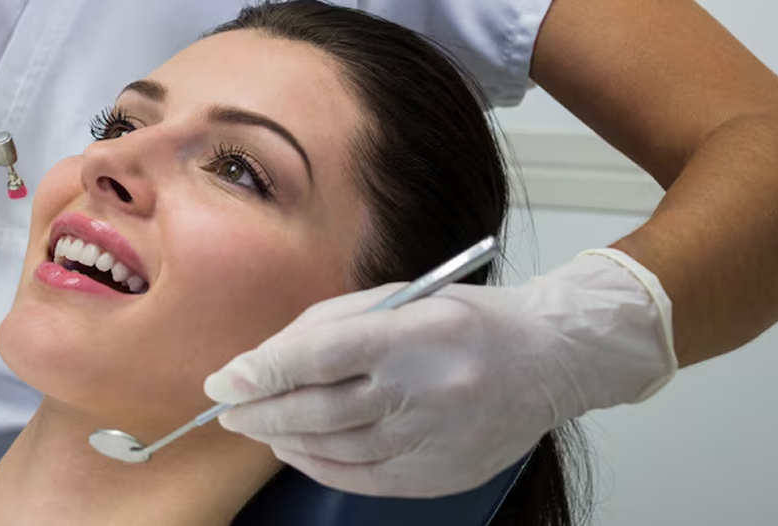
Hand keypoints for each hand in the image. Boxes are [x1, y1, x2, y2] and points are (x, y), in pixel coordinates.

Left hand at [203, 250, 676, 496]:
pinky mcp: (442, 474)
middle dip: (262, 411)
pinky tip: (297, 449)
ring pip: (337, 449)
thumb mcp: (400, 299)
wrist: (552, 360)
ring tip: (260, 426)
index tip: (224, 381)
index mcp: (417, 334)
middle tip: (229, 411)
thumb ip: (328, 327)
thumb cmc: (468, 321)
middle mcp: (429, 389)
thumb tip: (262, 363)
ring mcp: (437, 438)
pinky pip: (362, 478)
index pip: (324, 357)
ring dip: (285, 439)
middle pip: (322, 410)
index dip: (266, 372)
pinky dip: (319, 465)